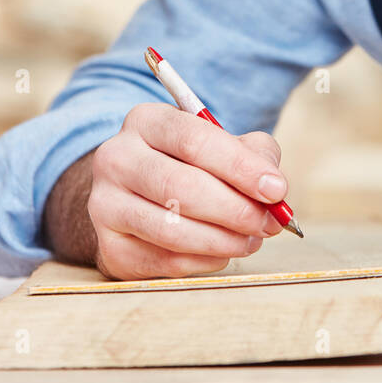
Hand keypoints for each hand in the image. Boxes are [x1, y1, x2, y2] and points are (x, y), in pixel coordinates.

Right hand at [88, 102, 287, 279]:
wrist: (136, 196)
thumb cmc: (191, 165)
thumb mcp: (221, 145)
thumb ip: (253, 156)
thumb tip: (275, 190)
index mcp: (144, 121)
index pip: (193, 140)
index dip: (239, 167)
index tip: (277, 189)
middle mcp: (116, 158)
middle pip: (179, 186)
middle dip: (235, 209)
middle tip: (270, 223)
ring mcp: (105, 204)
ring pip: (170, 229)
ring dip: (222, 240)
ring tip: (252, 240)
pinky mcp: (109, 246)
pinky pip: (164, 261)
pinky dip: (204, 261)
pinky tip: (223, 252)